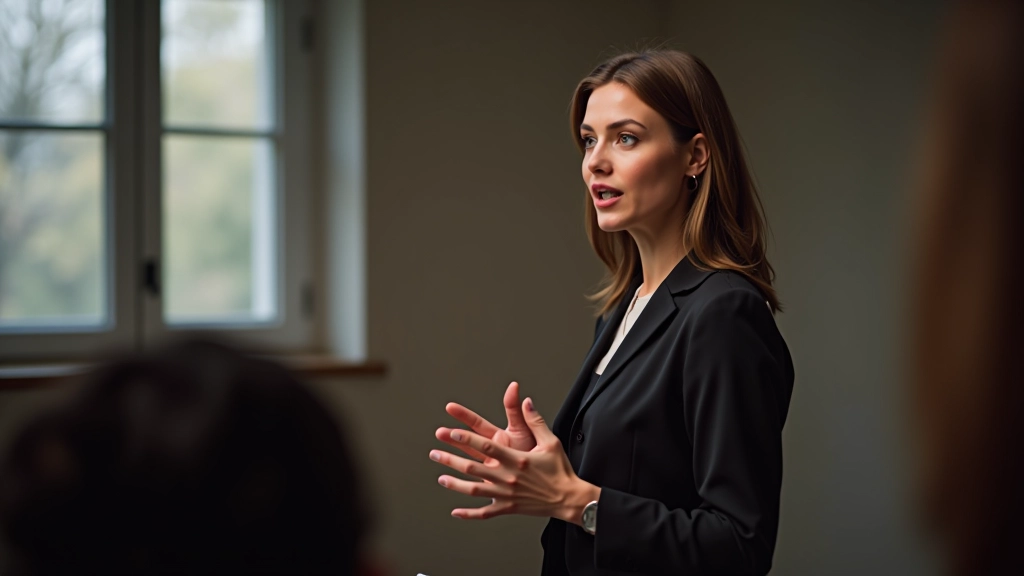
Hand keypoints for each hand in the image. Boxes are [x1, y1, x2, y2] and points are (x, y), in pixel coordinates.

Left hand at [430, 397, 599, 522]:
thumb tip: (526, 400)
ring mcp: (506, 494)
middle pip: (473, 467)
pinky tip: (455, 511)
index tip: (452, 433)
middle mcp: (508, 477)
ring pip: (474, 490)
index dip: (468, 439)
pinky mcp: (508, 508)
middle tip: (435, 453)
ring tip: (440, 477)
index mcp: (517, 459)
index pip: (487, 446)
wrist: (568, 498)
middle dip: (451, 459)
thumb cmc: (560, 469)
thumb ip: (535, 420)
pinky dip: (469, 514)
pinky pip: (485, 512)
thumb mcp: (550, 442)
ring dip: (455, 483)